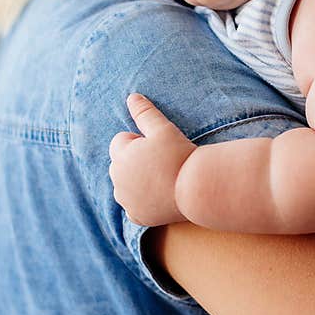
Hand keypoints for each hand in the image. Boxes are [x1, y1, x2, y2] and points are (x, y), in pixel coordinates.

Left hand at [109, 94, 196, 226]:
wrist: (197, 189)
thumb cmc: (180, 155)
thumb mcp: (163, 129)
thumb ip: (144, 113)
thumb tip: (132, 97)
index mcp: (120, 157)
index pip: (120, 141)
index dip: (139, 141)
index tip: (158, 147)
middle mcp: (117, 180)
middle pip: (119, 164)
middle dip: (134, 161)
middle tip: (161, 163)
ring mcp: (126, 201)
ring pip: (125, 186)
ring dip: (136, 181)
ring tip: (162, 179)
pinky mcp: (138, 217)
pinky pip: (133, 207)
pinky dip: (141, 203)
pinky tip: (158, 197)